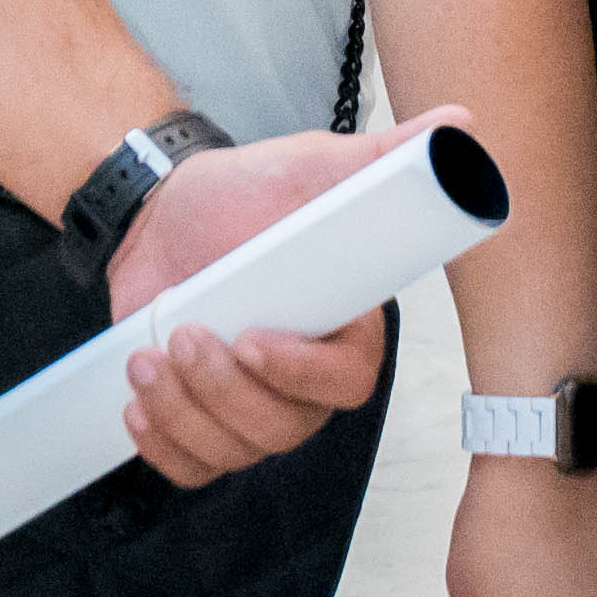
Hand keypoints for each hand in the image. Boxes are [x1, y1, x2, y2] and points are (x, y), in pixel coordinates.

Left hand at [109, 118, 401, 486]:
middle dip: (224, 391)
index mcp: (342, 328)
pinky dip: (162, 444)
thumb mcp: (308, 168)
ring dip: (184, 412)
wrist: (160, 212)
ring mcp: (252, 406)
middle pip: (285, 429)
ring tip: (150, 357)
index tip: (251, 338)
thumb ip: (381, 159)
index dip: (302, 374)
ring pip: (235, 452)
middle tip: (185, 336)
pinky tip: (138, 402)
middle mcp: (304, 379)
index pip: (348, 383)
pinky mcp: (202, 422)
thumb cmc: (239, 195)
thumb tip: (458, 128)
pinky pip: (193, 468)